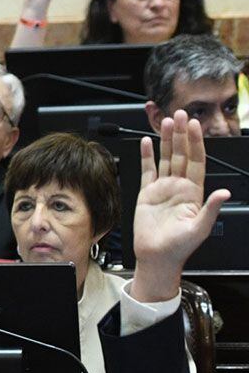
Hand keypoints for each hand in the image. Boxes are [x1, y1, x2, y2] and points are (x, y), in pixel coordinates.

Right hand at [131, 112, 230, 302]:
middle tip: (181, 115)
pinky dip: (147, 156)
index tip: (195, 126)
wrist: (157, 257)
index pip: (196, 161)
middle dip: (182, 134)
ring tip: (166, 122)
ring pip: (165, 158)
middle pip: (181, 154)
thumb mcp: (201, 228)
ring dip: (166, 140)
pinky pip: (147, 170)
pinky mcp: (147, 193)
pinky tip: (147, 143)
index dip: (196, 143)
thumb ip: (211, 208)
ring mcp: (163, 188)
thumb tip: (224, 193)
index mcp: (194, 192)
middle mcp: (179, 187)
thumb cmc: (179, 247)